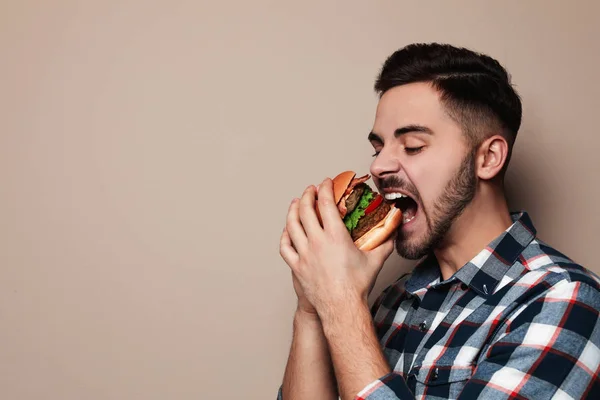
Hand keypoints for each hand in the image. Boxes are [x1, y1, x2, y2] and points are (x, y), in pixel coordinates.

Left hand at [279, 178, 393, 319]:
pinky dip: (285, 235)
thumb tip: (394, 230)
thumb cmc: (357, 286)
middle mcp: (317, 242)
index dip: (325, 189)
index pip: (326, 204)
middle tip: (311, 189)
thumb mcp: (375, 260)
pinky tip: (287, 231)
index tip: (326, 183)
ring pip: (292, 226)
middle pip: (305, 210)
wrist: (342, 308)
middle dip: (307, 195)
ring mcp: (304, 254)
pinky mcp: (297, 267)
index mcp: (335, 236)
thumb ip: (385, 243)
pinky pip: (286, 247)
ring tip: (296, 203)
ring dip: (293, 211)